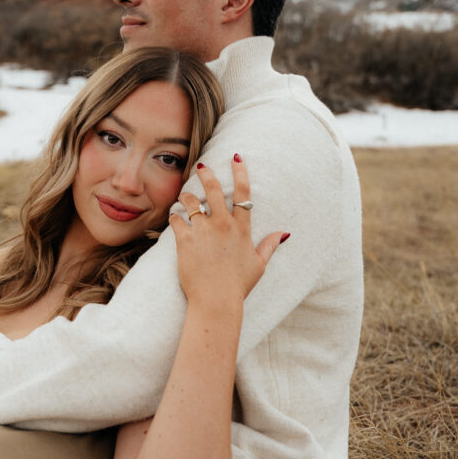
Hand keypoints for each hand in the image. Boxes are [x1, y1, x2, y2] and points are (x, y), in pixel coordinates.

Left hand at [168, 156, 288, 307]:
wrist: (216, 301)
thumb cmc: (238, 286)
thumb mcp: (259, 265)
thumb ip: (270, 246)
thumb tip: (284, 234)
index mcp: (241, 229)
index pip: (243, 193)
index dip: (240, 172)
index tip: (236, 158)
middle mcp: (223, 225)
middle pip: (215, 189)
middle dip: (207, 174)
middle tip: (201, 166)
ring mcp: (203, 231)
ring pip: (191, 201)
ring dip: (185, 196)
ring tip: (183, 197)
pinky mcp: (185, 239)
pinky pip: (176, 219)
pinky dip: (174, 217)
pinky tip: (174, 219)